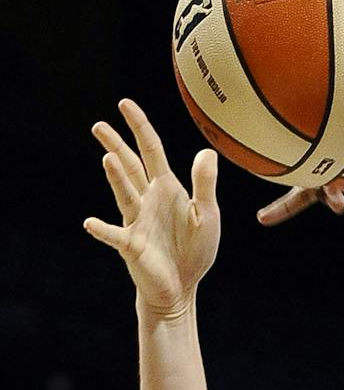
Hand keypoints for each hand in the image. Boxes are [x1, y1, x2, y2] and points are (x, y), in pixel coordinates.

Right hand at [85, 100, 219, 317]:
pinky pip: (115, 235)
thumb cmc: (194, 250)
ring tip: (108, 159)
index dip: (140, 127)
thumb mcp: (207, 215)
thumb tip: (207, 151)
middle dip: (116, 144)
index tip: (124, 104)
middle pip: (129, 166)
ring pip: (124, 194)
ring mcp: (136, 221)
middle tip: (99, 125)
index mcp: (167, 189)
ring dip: (116, 178)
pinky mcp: (131, 245)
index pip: (151, 150)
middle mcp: (148, 200)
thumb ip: (205, 184)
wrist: (182, 285)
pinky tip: (91, 222)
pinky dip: (103, 229)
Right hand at [255, 115, 343, 225]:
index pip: (322, 110)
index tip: (276, 101)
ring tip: (265, 215)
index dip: (300, 107)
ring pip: (308, 174)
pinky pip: (322, 194)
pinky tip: (295, 214)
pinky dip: (307, 203)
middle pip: (304, 141)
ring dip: (290, 193)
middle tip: (248, 149)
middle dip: (278, 145)